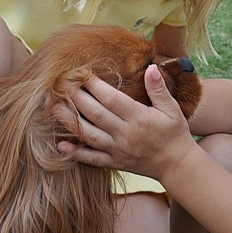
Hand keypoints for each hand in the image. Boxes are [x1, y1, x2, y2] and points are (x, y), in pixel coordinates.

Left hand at [56, 65, 195, 180]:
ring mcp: (118, 150)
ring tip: (54, 108)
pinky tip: (61, 145)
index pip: (111, 99)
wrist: (176, 165)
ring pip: (89, 135)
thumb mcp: (172, 108)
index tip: (83, 73)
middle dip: (76, 98)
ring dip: (70, 122)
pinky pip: (92, 159)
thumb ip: (158, 88)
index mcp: (139, 117)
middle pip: (95, 114)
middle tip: (61, 85)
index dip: (95, 85)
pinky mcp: (114, 163)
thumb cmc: (175, 133)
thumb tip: (150, 67)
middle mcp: (125, 134)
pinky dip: (75, 153)